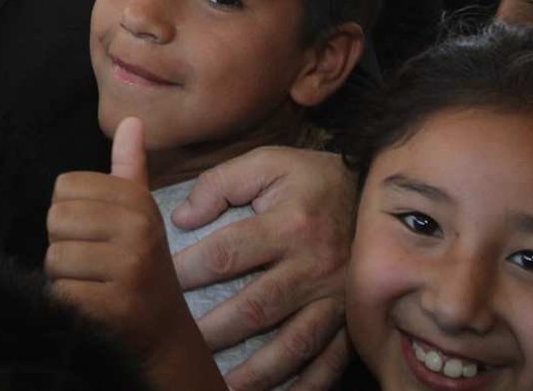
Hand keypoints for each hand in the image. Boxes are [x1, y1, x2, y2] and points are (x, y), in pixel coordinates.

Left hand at [47, 118, 200, 363]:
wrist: (165, 335)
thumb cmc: (143, 267)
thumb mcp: (141, 215)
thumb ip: (129, 169)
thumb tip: (131, 120)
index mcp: (139, 203)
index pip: (65, 187)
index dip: (70, 214)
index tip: (95, 235)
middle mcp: (138, 230)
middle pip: (55, 219)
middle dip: (64, 245)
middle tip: (91, 264)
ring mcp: (128, 269)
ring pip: (54, 258)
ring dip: (64, 278)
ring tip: (92, 285)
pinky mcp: (114, 306)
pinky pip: (60, 292)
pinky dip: (66, 303)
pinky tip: (90, 307)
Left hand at [170, 147, 353, 390]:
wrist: (372, 195)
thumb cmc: (309, 179)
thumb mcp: (267, 163)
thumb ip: (221, 183)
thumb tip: (183, 218)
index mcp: (290, 223)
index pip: (227, 254)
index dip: (188, 271)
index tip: (160, 283)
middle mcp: (314, 265)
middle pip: (256, 309)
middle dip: (214, 332)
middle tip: (181, 344)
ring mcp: (336, 298)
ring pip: (293, 345)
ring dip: (256, 371)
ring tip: (220, 384)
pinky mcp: (351, 320)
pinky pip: (329, 361)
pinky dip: (307, 385)